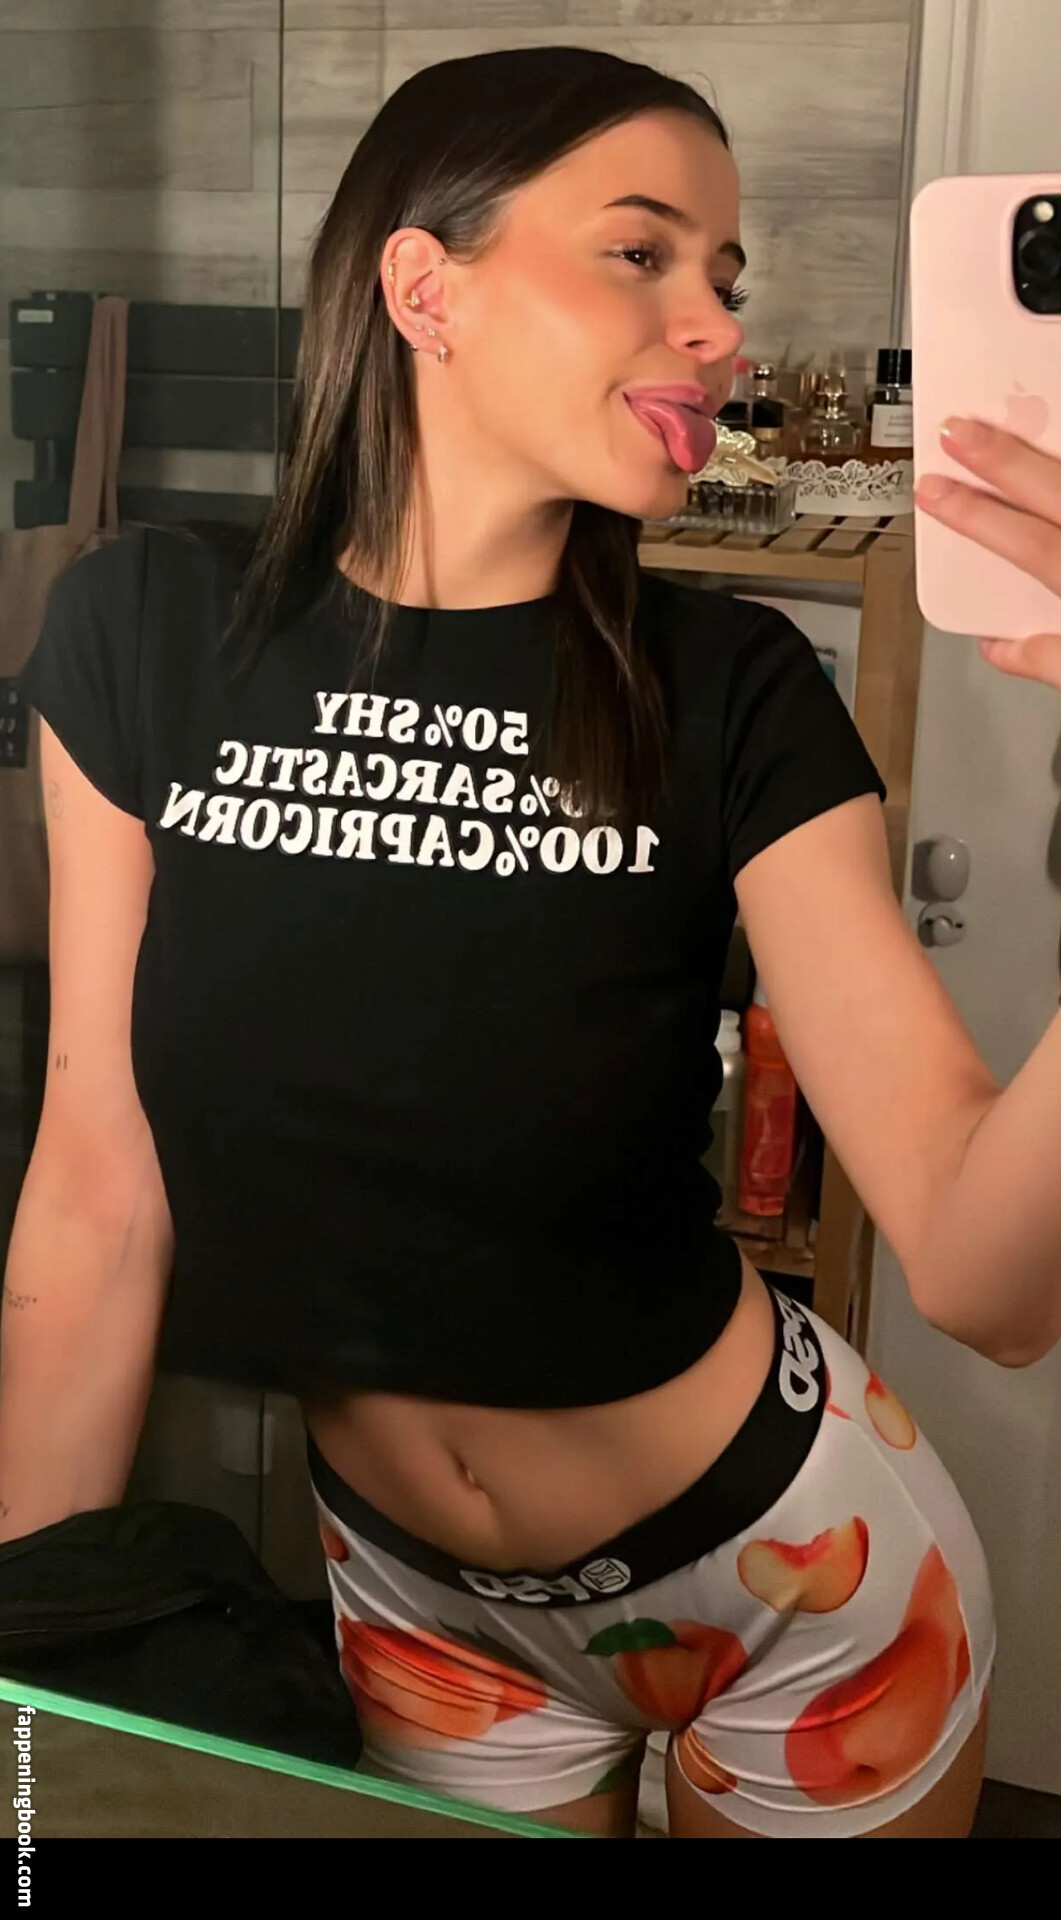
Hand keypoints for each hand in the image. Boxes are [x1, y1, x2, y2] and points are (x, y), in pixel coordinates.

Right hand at [916, 417, 1060, 686]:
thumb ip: (1048, 660)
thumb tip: (1003, 647)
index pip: (1023, 541)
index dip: (972, 515)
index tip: (932, 492)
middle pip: (1053, 490)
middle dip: (998, 457)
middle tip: (956, 428)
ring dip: (1044, 447)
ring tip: (1009, 422)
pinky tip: (1056, 446)